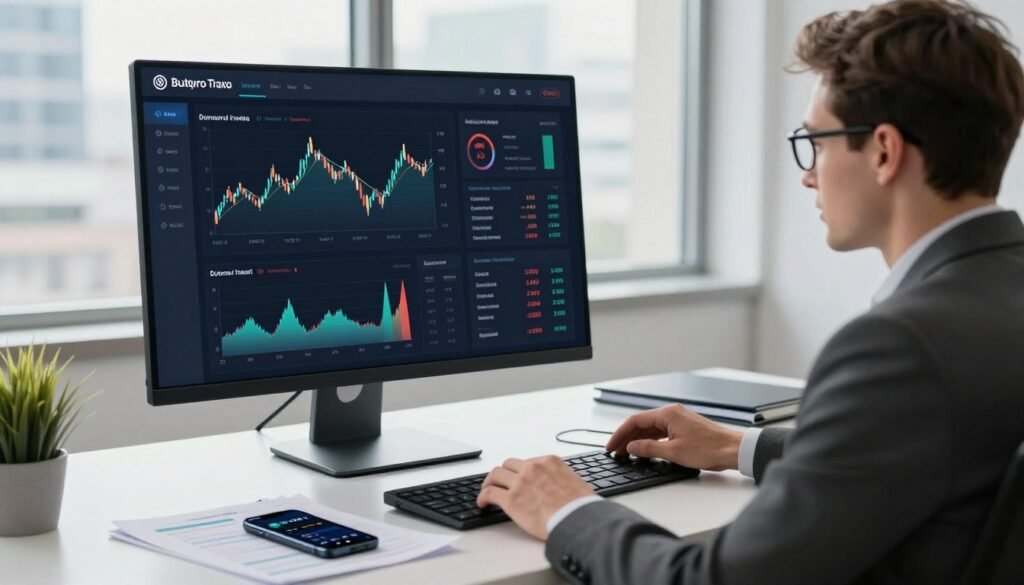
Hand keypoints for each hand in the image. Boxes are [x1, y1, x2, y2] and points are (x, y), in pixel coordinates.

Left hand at [476, 455, 595, 539]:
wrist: (577, 518)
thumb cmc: (580, 506)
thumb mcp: (576, 482)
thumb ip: (562, 479)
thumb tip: (561, 486)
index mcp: (549, 462)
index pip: (528, 462)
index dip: (520, 471)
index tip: (518, 478)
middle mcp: (532, 468)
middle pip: (509, 465)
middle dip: (504, 474)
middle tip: (500, 483)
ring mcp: (520, 482)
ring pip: (495, 475)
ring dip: (489, 483)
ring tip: (487, 491)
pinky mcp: (510, 499)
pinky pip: (489, 493)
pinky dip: (483, 497)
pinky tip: (483, 504)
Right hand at [605, 403, 742, 470]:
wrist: (732, 450)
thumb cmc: (709, 448)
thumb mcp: (673, 452)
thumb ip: (649, 448)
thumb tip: (632, 447)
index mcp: (667, 414)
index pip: (635, 421)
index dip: (620, 434)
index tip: (611, 446)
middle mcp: (672, 413)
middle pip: (641, 423)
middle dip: (627, 437)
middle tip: (616, 451)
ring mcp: (678, 420)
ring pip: (651, 428)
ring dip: (637, 440)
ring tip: (627, 453)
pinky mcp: (684, 428)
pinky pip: (661, 432)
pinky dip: (650, 440)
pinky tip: (645, 450)